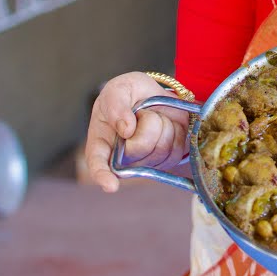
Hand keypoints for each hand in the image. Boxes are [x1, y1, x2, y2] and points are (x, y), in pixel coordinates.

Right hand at [84, 72, 191, 192]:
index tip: (110, 186)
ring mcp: (146, 162)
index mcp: (101, 143)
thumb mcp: (118, 89)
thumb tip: (126, 129)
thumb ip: (116, 105)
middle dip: (147, 122)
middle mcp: (122, 159)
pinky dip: (176, 128)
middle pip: (141, 148)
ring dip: (162, 122)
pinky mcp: (166, 160)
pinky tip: (164, 123)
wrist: (150, 94)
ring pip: (162, 146)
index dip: (103, 176)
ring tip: (151, 116)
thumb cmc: (127, 93)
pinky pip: (178, 147)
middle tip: (140, 112)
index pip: (98, 164)